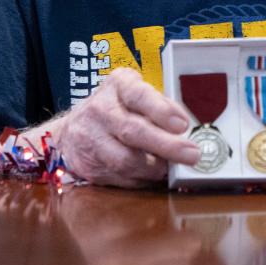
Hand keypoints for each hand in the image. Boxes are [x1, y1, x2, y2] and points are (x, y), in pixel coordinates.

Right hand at [54, 68, 200, 187]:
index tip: (183, 125)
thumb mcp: (136, 92)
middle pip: (134, 131)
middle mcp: (101, 109)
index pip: (139, 96)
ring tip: (171, 168)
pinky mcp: (88, 164)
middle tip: (191, 154)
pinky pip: (119, 177)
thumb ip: (160, 105)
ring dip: (154, 167)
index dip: (162, 111)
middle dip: (167, 145)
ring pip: (125, 160)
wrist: (74, 128)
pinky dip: (140, 179)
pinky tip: (153, 176)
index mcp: (118, 85)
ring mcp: (91, 138)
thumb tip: (184, 125)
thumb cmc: (117, 107)